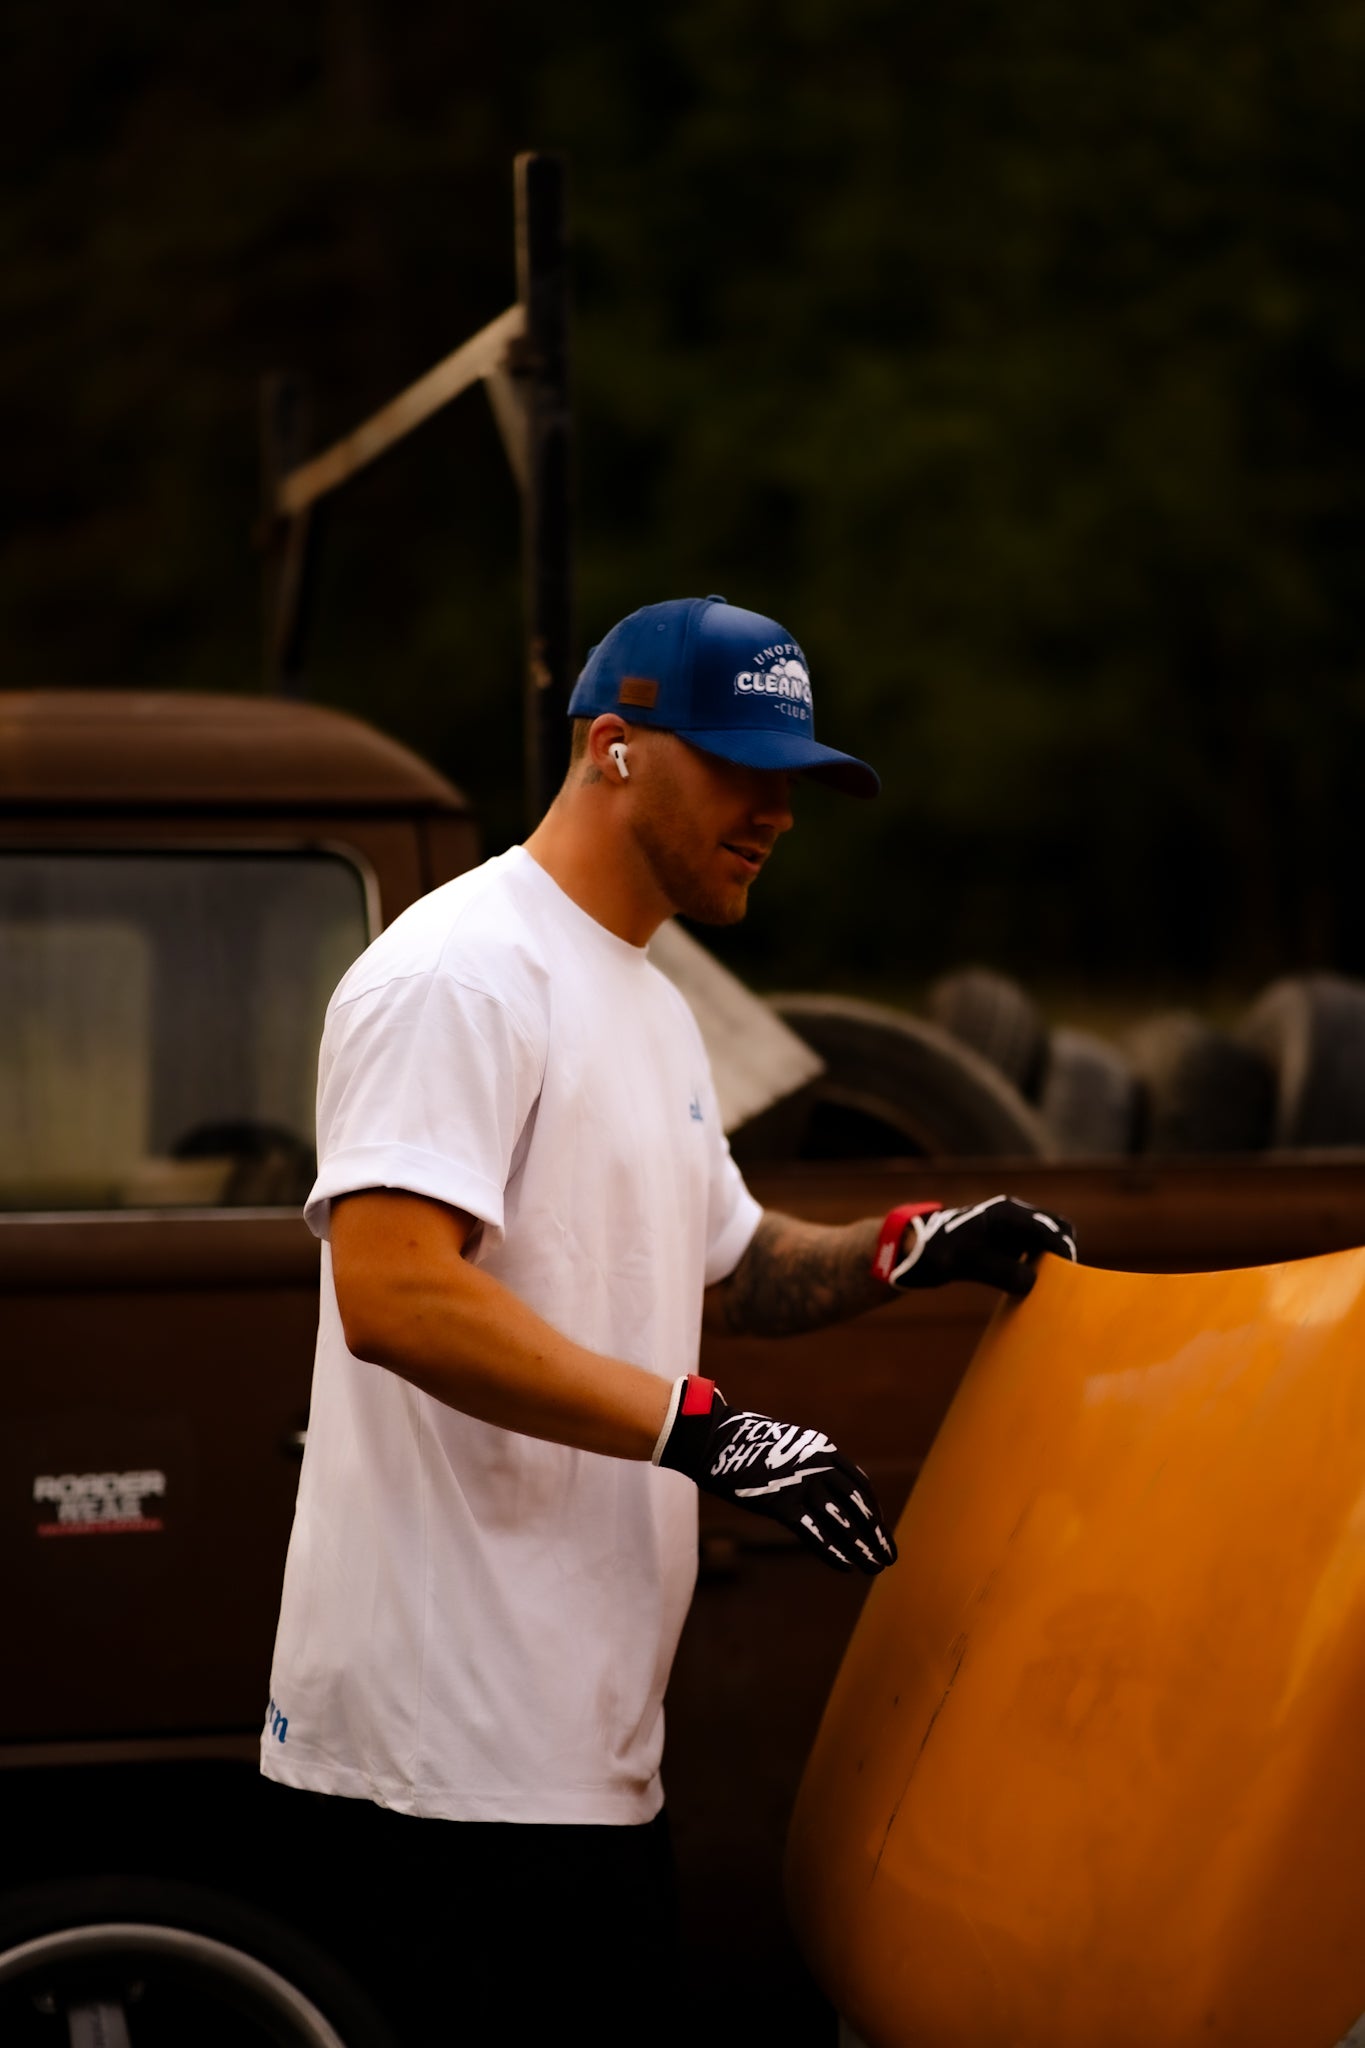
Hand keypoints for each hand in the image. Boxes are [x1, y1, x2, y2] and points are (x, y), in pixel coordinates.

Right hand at [654, 1376, 896, 1575]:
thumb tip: (826, 1489)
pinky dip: (833, 1552)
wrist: (715, 1438)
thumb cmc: (749, 1444)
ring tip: (873, 1567)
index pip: (860, 1486)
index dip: (873, 1513)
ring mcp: (801, 1484)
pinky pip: (814, 1533)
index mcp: (824, 1450)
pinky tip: (847, 1568)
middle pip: (857, 1506)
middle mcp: (820, 1466)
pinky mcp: (780, 1503)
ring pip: (841, 1522)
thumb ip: (810, 1465)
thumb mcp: (790, 1446)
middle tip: (887, 1557)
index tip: (881, 1532)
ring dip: (861, 1548)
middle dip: (875, 1534)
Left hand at [875, 1195, 1076, 1296]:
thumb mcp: (968, 1264)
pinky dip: (1042, 1264)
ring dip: (1054, 1258)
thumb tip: (1034, 1283)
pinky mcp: (1007, 1242)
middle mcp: (1013, 1215)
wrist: (914, 1249)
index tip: (1069, 1276)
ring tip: (1055, 1286)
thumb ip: (1001, 1271)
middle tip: (1065, 1281)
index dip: (1063, 1250)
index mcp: (1006, 1213)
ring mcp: (1011, 1228)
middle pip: (1056, 1227)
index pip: (1048, 1228)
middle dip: (1065, 1250)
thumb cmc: (937, 1252)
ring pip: (1048, 1238)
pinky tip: (1037, 1285)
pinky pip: (1036, 1250)